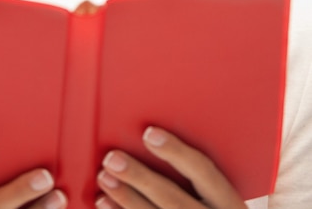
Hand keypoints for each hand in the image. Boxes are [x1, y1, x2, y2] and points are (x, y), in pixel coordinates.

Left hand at [97, 127, 246, 208]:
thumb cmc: (207, 206)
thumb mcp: (216, 196)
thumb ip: (194, 173)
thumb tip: (151, 134)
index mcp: (229, 203)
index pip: (205, 172)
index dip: (176, 151)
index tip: (148, 133)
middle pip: (174, 200)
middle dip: (140, 178)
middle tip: (112, 158)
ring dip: (126, 198)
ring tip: (104, 177)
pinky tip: (104, 202)